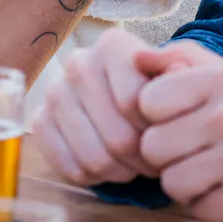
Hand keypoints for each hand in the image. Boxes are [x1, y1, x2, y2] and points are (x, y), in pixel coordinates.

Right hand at [30, 29, 163, 184]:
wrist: (126, 103)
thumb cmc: (156, 92)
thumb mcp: (178, 78)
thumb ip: (182, 73)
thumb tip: (175, 69)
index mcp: (113, 45)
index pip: (135, 104)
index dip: (157, 131)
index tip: (168, 134)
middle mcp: (78, 62)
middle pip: (118, 138)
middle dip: (142, 159)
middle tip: (153, 159)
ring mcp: (55, 91)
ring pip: (94, 158)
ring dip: (120, 171)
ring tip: (133, 163)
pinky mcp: (40, 120)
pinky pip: (69, 167)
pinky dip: (93, 177)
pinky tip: (107, 165)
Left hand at [135, 42, 222, 221]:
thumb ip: (191, 62)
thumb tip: (138, 58)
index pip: (147, 101)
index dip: (160, 120)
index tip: (185, 126)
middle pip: (152, 146)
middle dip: (172, 157)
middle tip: (206, 156)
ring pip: (170, 182)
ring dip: (192, 186)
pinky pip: (198, 210)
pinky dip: (215, 208)